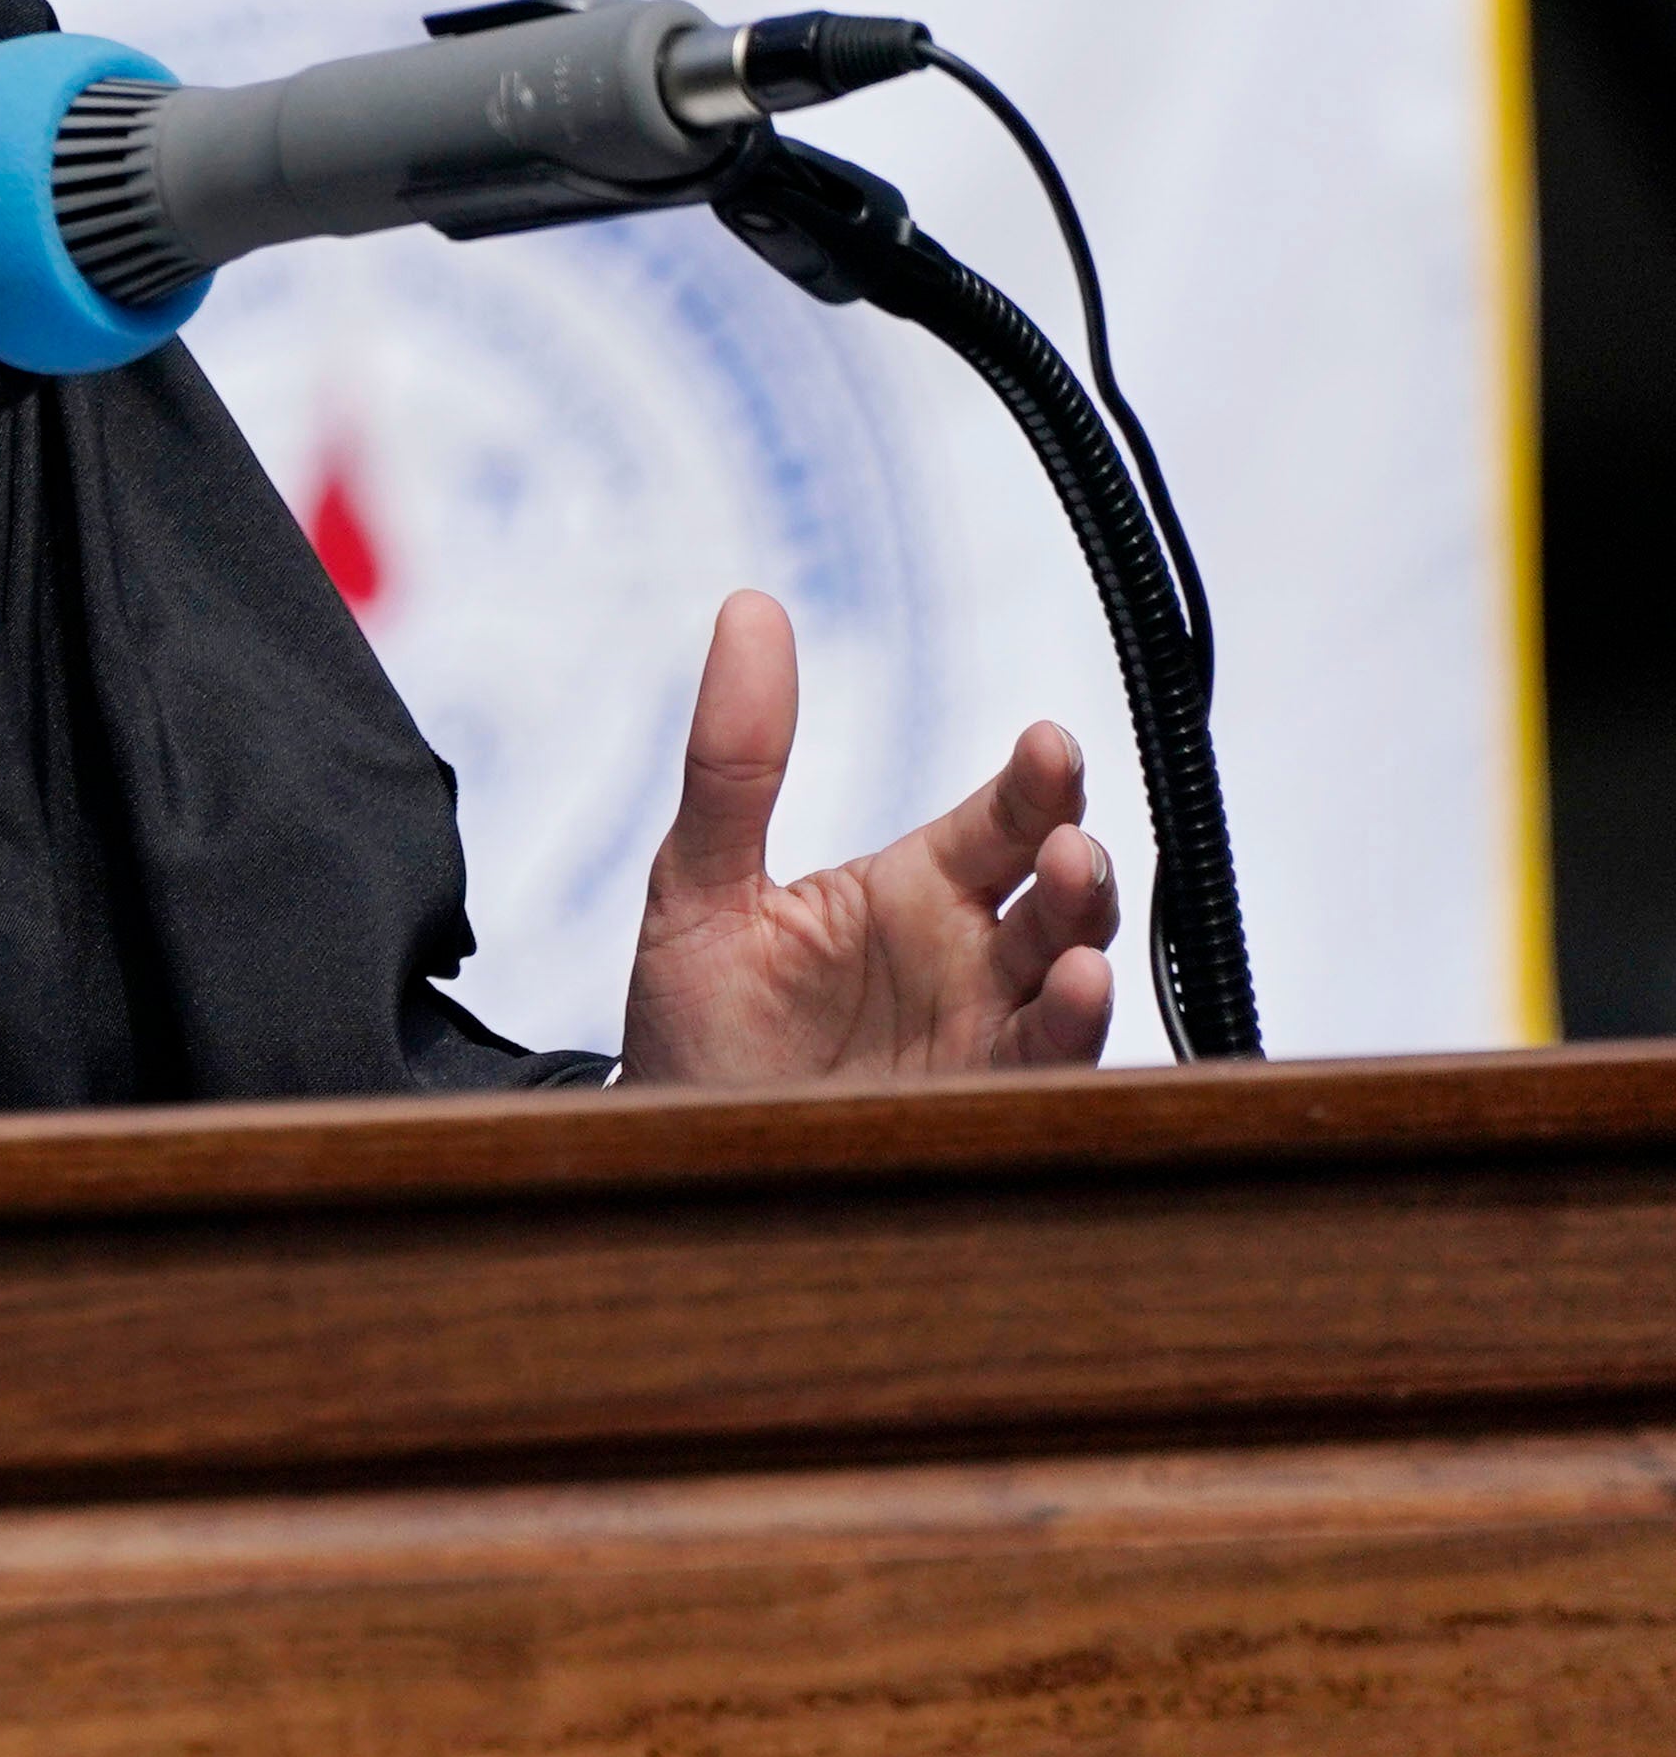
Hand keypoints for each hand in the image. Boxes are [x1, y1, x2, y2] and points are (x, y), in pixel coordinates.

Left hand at [615, 588, 1117, 1085]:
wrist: (671, 1148)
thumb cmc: (695, 1019)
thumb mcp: (697, 882)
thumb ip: (734, 760)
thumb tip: (749, 608)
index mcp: (914, 891)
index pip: (1000, 820)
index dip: (1036, 783)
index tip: (1048, 744)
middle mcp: (967, 959)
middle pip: (1056, 892)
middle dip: (1076, 857)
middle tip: (1067, 831)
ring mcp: (981, 1037)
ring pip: (1065, 976)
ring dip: (1083, 936)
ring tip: (1078, 889)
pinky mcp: (975, 1110)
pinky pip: (1041, 1068)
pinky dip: (1066, 1031)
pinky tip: (1069, 990)